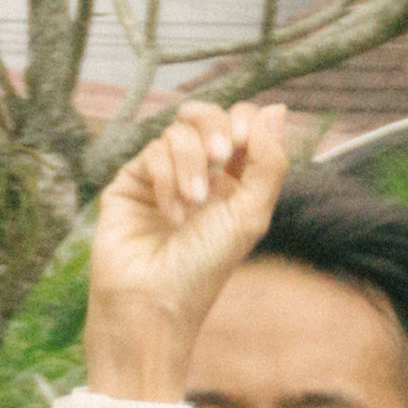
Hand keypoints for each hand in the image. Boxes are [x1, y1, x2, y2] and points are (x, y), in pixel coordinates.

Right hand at [84, 98, 295, 381]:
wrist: (153, 298)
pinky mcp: (130, 181)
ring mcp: (162, 175)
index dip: (246, 122)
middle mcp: (201, 174)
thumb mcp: (250, 214)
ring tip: (192, 205)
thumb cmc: (205, 265)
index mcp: (237, 182)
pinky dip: (166, 179)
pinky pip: (150, 153)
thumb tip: (277, 109)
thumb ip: (267, 163)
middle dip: (215, 127)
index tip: (243, 144)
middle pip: (207, 116)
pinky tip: (169, 213)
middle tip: (221, 155)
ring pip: (178, 133)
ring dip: (190, 165)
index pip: (244, 126)